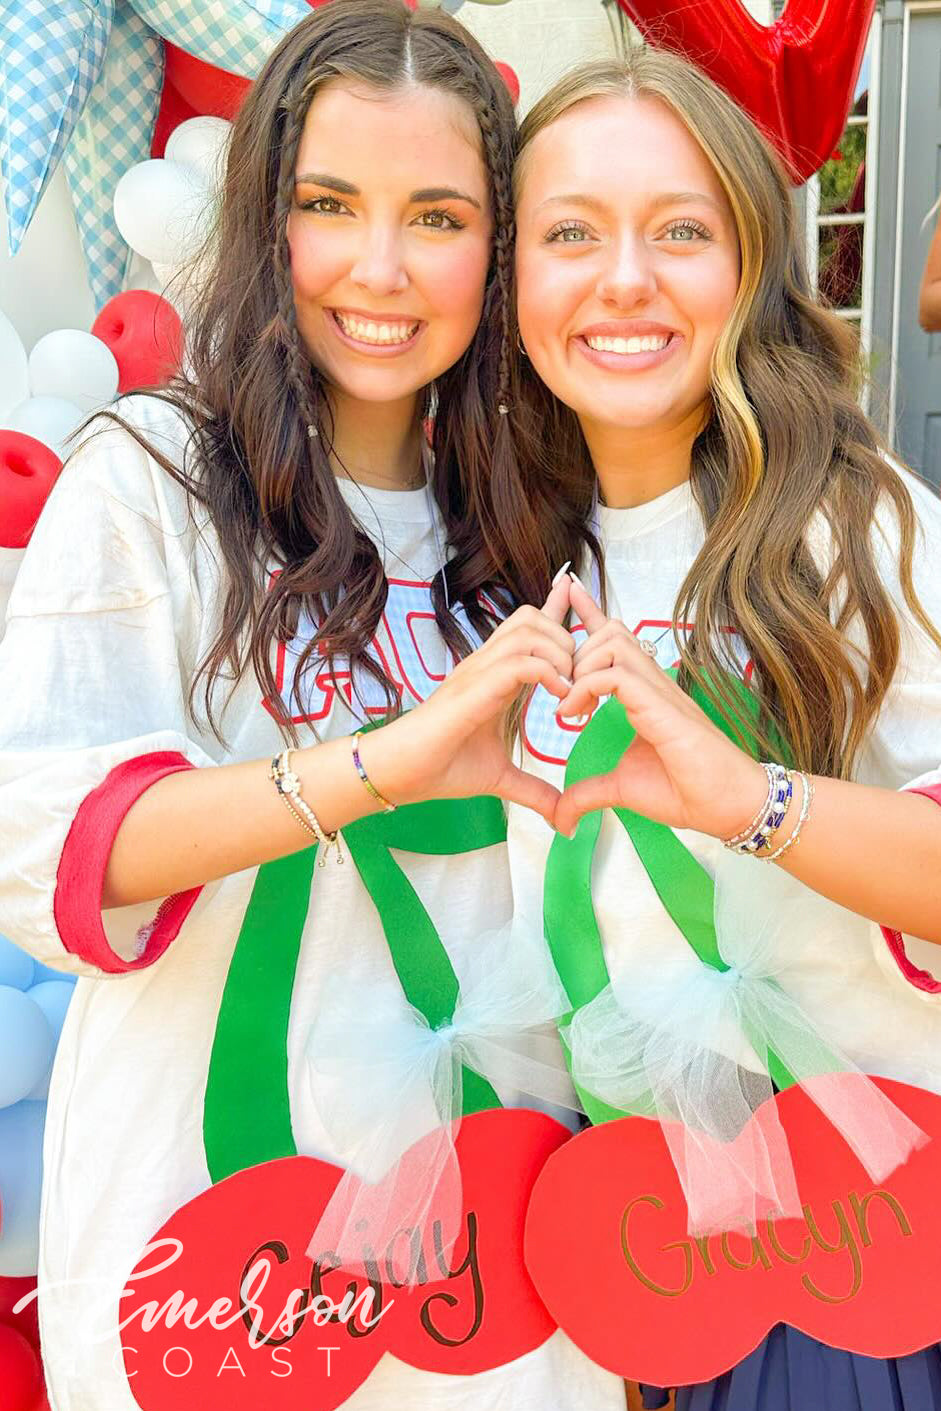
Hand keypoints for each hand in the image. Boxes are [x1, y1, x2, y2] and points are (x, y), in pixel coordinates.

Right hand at [361, 576, 575, 824]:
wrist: (402, 774)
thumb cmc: (441, 767)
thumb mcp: (500, 778)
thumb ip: (534, 791)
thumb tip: (561, 816)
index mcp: (495, 676)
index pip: (528, 630)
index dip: (556, 610)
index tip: (577, 600)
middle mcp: (487, 665)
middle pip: (532, 618)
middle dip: (567, 640)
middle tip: (581, 681)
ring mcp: (478, 672)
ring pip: (528, 631)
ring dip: (559, 654)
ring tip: (570, 690)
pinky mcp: (473, 688)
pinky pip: (519, 663)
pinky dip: (547, 674)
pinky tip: (559, 699)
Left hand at [554, 579, 767, 839]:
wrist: (728, 806)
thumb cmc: (687, 790)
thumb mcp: (622, 790)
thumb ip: (589, 793)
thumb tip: (562, 816)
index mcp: (644, 693)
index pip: (615, 641)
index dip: (589, 615)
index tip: (566, 595)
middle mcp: (652, 683)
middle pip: (610, 630)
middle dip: (574, 646)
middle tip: (558, 687)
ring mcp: (659, 690)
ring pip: (613, 642)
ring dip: (580, 665)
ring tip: (568, 702)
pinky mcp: (662, 706)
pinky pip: (617, 675)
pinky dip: (586, 687)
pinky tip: (574, 713)